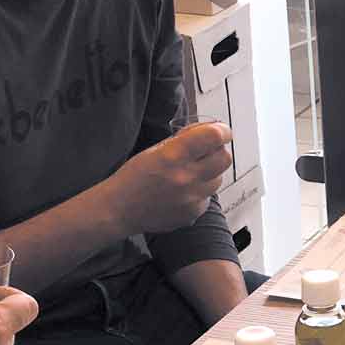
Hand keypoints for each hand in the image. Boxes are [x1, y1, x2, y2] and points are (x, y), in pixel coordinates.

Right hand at [102, 122, 232, 235]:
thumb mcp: (155, 150)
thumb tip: (208, 132)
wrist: (119, 209)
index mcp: (174, 156)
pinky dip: (200, 191)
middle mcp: (186, 177)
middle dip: (218, 151)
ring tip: (190, 173)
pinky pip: (208, 197)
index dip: (222, 131)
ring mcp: (191, 198)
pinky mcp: (193, 213)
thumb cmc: (133, 177)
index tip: (222, 131)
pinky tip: (183, 191)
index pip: (213, 137)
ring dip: (210, 172)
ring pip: (218, 178)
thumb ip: (183, 141)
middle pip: (224, 158)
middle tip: (206, 151)